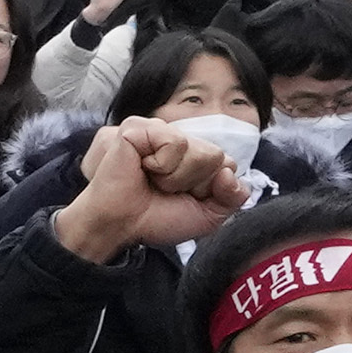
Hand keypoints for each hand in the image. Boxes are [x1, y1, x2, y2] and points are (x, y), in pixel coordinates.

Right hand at [52, 112, 249, 262]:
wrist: (119, 226)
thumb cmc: (155, 219)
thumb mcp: (206, 216)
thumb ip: (232, 198)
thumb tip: (230, 173)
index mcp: (192, 155)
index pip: (227, 163)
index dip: (209, 189)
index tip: (183, 198)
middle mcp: (177, 139)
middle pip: (217, 156)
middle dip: (194, 183)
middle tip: (163, 190)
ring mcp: (157, 129)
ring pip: (199, 150)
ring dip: (176, 177)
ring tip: (150, 179)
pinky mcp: (138, 126)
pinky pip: (174, 142)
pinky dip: (161, 165)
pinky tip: (140, 168)